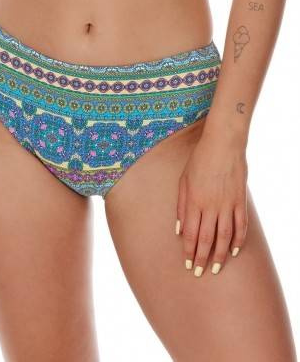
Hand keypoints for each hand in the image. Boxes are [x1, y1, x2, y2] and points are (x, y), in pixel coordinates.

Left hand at [176, 131, 247, 276]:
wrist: (222, 145)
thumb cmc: (198, 161)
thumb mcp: (182, 181)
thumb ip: (180, 206)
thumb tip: (177, 229)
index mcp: (193, 202)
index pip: (190, 234)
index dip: (188, 251)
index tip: (187, 264)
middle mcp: (210, 207)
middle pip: (205, 239)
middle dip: (201, 258)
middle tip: (199, 273)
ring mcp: (227, 204)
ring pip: (224, 236)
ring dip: (219, 254)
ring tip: (216, 268)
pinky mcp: (240, 200)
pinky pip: (241, 224)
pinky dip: (238, 239)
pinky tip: (234, 251)